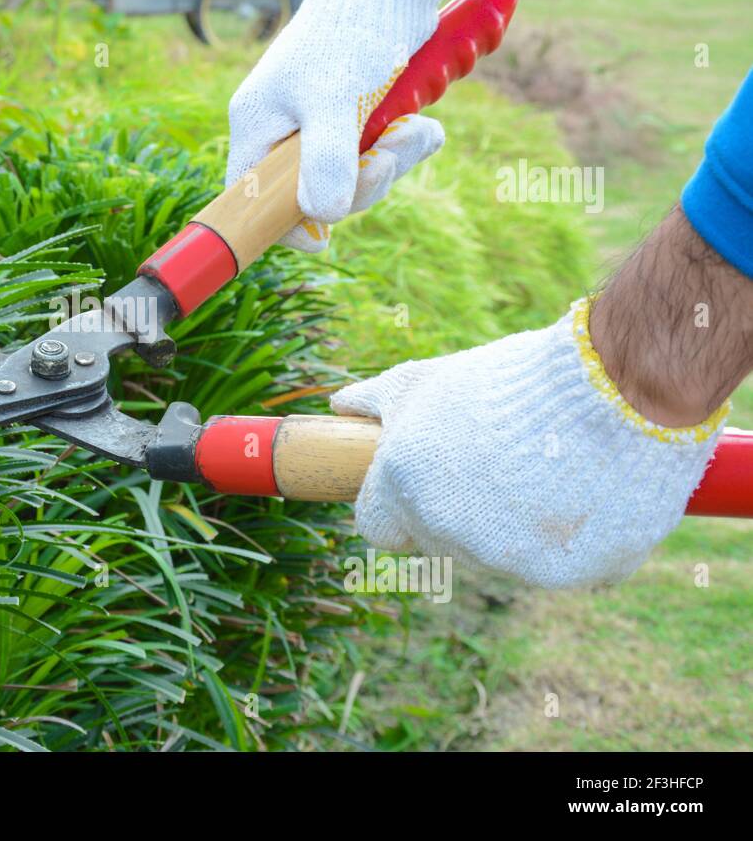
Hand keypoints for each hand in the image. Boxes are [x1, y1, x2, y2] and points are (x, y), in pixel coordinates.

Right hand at [227, 0, 444, 250]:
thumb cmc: (351, 36)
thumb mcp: (336, 101)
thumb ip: (325, 161)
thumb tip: (323, 218)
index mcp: (258, 127)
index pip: (251, 199)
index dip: (282, 222)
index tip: (323, 233)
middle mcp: (283, 132)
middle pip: (314, 195)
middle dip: (361, 183)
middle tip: (389, 156)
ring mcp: (320, 127)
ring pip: (354, 177)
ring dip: (394, 159)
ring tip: (416, 127)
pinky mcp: (356, 119)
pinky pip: (378, 154)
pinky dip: (405, 145)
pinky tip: (422, 125)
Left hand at [330, 297, 727, 588]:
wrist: (616, 385)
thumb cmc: (509, 378)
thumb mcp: (427, 379)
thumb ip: (375, 400)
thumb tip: (337, 406)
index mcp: (404, 488)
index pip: (377, 530)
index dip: (399, 506)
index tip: (427, 483)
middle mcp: (447, 532)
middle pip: (438, 541)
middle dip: (459, 510)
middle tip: (498, 463)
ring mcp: (508, 559)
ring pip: (497, 556)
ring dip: (512, 525)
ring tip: (547, 468)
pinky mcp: (568, 574)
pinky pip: (556, 567)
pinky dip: (567, 539)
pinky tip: (584, 491)